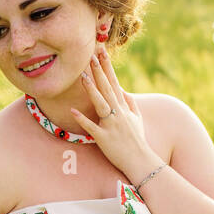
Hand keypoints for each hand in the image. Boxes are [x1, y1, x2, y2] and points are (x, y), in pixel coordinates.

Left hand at [71, 46, 152, 171]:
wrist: (140, 161)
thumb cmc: (137, 140)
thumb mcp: (137, 119)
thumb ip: (130, 103)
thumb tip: (123, 90)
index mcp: (124, 107)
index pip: (114, 83)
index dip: (107, 68)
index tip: (102, 53)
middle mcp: (118, 113)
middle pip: (106, 89)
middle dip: (99, 72)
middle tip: (91, 56)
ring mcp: (111, 125)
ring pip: (100, 104)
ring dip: (91, 90)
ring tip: (83, 76)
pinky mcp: (103, 138)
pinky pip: (91, 127)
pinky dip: (82, 119)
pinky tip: (72, 111)